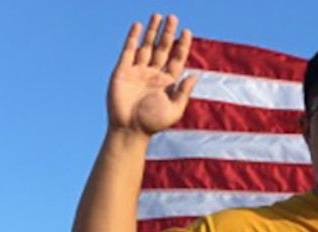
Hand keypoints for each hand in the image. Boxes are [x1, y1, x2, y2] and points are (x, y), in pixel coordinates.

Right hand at [108, 14, 197, 136]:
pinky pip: (129, 50)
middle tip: (173, 17)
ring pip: (146, 46)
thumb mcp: (175, 109)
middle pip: (162, 49)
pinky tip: (138, 26)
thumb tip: (194, 76)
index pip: (177, 59)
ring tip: (158, 16)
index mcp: (167, 82)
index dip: (182, 45)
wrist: (130, 129)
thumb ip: (183, 92)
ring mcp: (138, 71)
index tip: (187, 31)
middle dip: (168, 33)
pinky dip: (133, 38)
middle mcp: (154, 74)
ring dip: (152, 31)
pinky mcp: (123, 70)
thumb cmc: (153, 123)